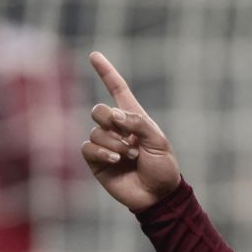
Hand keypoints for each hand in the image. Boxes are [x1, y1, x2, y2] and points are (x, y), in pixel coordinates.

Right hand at [81, 51, 180, 210]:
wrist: (158, 196)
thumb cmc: (163, 167)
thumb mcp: (158, 141)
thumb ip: (138, 124)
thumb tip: (113, 115)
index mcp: (135, 118)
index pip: (117, 90)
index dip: (106, 73)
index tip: (94, 55)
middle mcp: (117, 129)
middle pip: (99, 110)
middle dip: (110, 120)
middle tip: (129, 138)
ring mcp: (105, 145)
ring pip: (95, 131)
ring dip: (114, 143)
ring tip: (130, 156)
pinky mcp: (96, 161)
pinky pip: (87, 148)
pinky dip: (102, 152)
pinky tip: (116, 160)